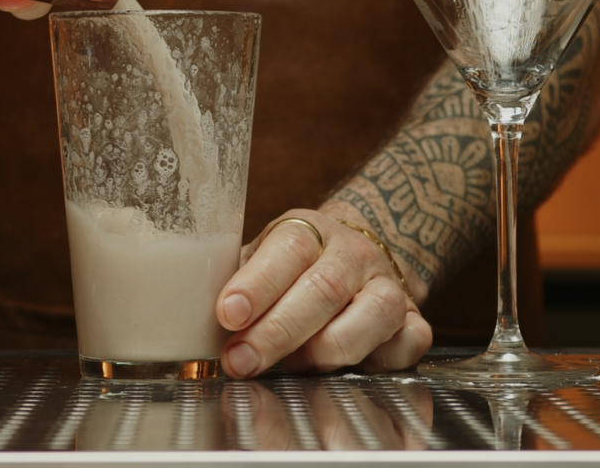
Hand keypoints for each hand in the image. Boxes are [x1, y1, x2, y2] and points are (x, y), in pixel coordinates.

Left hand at [215, 209, 431, 378]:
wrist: (357, 253)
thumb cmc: (294, 267)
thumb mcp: (260, 260)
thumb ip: (233, 286)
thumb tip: (185, 320)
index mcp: (309, 231)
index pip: (286, 250)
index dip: (257, 284)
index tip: (228, 315)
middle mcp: (353, 254)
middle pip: (323, 288)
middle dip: (277, 332)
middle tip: (241, 360)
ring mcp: (388, 285)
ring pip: (372, 315)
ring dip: (324, 350)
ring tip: (291, 367)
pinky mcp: (414, 320)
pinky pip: (408, 344)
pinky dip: (376, 362)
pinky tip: (344, 368)